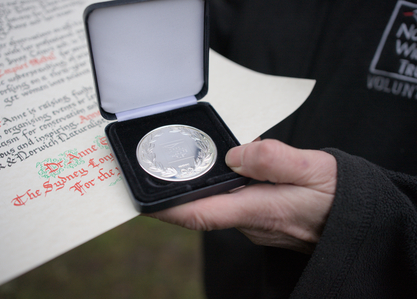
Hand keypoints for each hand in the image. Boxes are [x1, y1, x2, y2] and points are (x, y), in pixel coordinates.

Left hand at [147, 139, 336, 253]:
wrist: (358, 219)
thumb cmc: (339, 195)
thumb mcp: (313, 168)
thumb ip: (273, 160)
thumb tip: (235, 155)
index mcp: (258, 209)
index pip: (200, 213)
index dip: (167, 208)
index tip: (142, 199)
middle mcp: (250, 221)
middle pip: (203, 206)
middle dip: (181, 189)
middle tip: (160, 164)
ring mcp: (254, 222)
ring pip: (218, 203)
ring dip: (204, 184)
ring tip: (192, 158)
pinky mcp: (261, 218)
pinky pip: (233, 202)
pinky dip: (224, 186)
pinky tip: (229, 167)